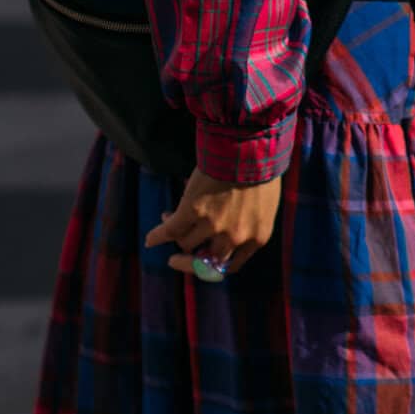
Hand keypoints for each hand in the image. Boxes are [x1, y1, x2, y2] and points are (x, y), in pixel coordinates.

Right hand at [145, 167, 282, 277]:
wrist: (250, 147)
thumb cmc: (261, 170)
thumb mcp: (264, 205)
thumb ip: (248, 222)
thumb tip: (230, 225)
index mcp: (256, 238)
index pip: (228, 266)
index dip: (210, 264)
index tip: (198, 259)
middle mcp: (235, 238)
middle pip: (205, 260)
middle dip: (189, 255)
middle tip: (178, 252)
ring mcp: (213, 226)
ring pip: (186, 242)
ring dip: (177, 234)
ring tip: (170, 217)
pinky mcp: (193, 211)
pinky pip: (170, 230)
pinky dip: (157, 236)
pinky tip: (150, 239)